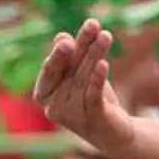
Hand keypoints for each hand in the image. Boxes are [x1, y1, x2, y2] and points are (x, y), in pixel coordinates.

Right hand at [33, 20, 138, 157]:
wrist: (113, 132)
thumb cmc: (91, 99)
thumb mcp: (80, 76)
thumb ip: (72, 57)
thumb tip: (61, 36)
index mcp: (45, 94)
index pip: (50, 70)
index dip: (58, 54)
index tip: (67, 39)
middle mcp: (54, 106)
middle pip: (68, 71)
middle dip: (79, 47)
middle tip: (90, 26)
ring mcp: (72, 115)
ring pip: (83, 79)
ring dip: (95, 54)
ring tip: (106, 35)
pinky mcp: (93, 118)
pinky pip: (93, 95)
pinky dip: (97, 79)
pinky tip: (104, 63)